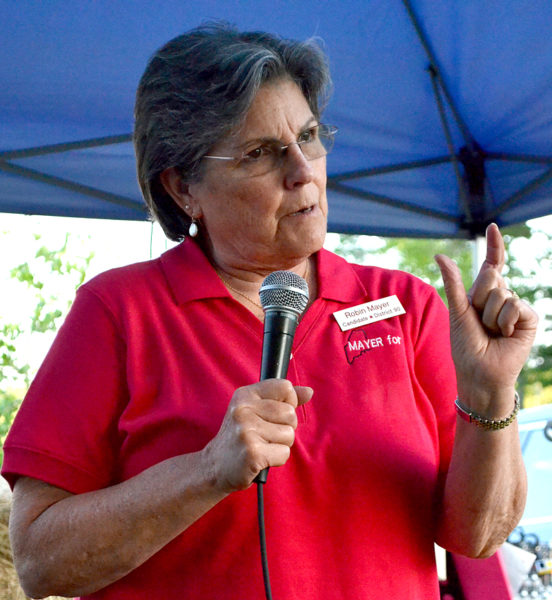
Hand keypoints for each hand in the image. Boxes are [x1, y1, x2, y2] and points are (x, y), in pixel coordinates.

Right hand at [203, 379, 312, 492]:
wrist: (215, 467)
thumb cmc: (240, 437)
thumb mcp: (256, 410)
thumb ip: (282, 399)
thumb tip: (309, 392)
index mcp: (245, 395)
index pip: (284, 387)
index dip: (288, 402)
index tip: (275, 415)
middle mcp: (243, 409)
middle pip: (290, 413)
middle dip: (285, 428)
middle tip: (265, 436)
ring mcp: (247, 431)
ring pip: (289, 435)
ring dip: (280, 445)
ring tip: (261, 447)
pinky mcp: (253, 452)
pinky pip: (284, 453)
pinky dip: (276, 459)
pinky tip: (260, 459)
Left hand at [435, 224, 537, 409]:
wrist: (479, 372)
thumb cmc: (466, 345)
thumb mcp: (457, 310)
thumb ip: (453, 283)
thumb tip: (439, 255)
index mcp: (483, 294)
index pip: (492, 264)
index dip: (494, 245)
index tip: (492, 226)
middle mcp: (501, 297)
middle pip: (491, 276)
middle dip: (479, 299)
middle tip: (479, 322)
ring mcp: (516, 307)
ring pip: (501, 293)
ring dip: (490, 316)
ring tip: (491, 332)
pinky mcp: (529, 318)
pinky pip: (515, 306)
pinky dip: (504, 322)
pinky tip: (505, 335)